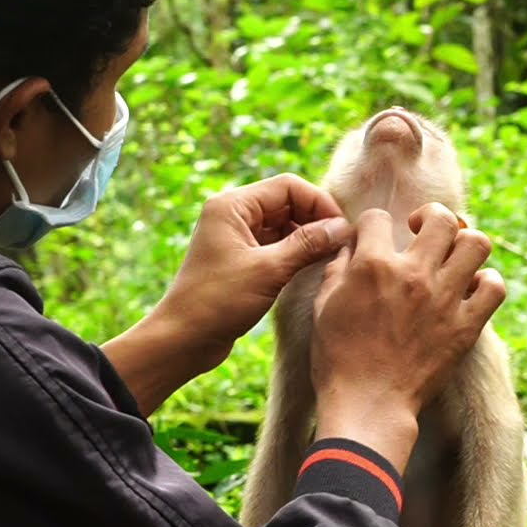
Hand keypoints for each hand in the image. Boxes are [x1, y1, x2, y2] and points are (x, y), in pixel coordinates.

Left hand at [151, 173, 352, 373]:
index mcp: (232, 206)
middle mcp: (234, 215)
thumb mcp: (269, 270)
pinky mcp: (242, 259)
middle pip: (288, 203)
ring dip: (308, 237)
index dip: (319, 203)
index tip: (341, 229)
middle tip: (340, 244)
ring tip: (330, 256)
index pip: (288, 187)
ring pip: (284, 225)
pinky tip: (312, 267)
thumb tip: (342, 228)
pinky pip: (277, 245)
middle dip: (315, 220)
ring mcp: (237, 237)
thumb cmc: (217, 302)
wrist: (183, 340)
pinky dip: (296, 252)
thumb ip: (307, 244)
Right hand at [310, 203, 506, 460]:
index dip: (373, 226)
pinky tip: (469, 290)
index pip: (378, 217)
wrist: (368, 405)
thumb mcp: (323, 306)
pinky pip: (494, 286)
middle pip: (440, 218)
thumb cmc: (338, 359)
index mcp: (372, 266)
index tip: (374, 241)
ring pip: (476, 242)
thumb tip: (351, 243)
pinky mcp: (466, 326)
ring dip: (464, 244)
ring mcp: (444, 299)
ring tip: (451, 258)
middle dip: (429, 218)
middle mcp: (413, 274)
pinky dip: (486, 282)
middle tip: (422, 234)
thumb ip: (338, 267)